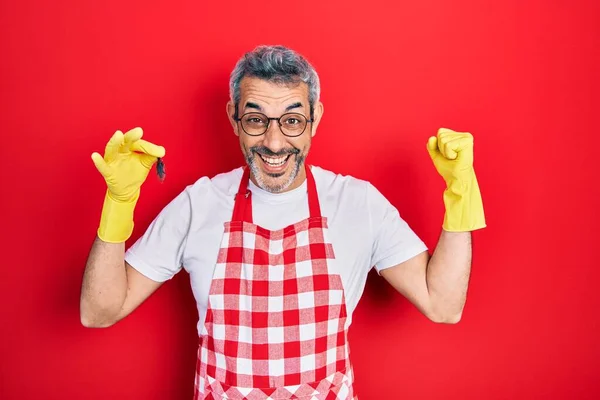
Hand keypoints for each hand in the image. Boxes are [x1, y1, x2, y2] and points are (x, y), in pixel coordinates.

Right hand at [92, 127, 164, 242]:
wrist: (128, 190)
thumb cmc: (135, 172)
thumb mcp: (145, 163)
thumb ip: (152, 156)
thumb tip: (162, 150)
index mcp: (129, 148)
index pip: (138, 144)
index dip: (149, 147)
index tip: (160, 152)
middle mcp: (119, 152)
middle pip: (124, 142)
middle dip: (131, 136)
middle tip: (139, 131)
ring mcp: (112, 161)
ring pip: (111, 150)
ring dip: (114, 142)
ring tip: (118, 134)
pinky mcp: (108, 172)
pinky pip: (102, 167)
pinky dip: (98, 161)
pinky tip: (95, 155)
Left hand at [426, 128, 473, 186]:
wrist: (457, 179)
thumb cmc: (449, 168)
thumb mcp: (436, 155)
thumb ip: (431, 145)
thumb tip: (432, 138)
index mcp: (457, 136)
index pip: (440, 132)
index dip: (439, 145)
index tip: (448, 154)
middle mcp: (463, 134)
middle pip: (441, 135)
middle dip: (442, 149)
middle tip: (451, 157)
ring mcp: (466, 137)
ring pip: (443, 140)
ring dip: (446, 152)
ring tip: (454, 158)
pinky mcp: (468, 141)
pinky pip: (448, 145)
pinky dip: (449, 154)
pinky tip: (457, 158)